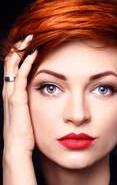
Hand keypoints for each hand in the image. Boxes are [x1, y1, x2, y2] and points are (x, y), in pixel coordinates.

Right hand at [2, 35, 37, 155]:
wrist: (17, 147)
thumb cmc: (24, 134)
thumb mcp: (26, 115)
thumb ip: (29, 104)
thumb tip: (40, 98)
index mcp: (11, 95)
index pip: (12, 70)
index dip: (18, 57)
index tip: (28, 46)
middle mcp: (8, 92)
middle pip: (9, 64)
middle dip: (17, 49)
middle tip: (28, 37)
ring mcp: (11, 95)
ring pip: (12, 66)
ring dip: (21, 52)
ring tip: (29, 38)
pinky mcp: (17, 100)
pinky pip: (21, 76)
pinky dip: (26, 64)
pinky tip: (34, 54)